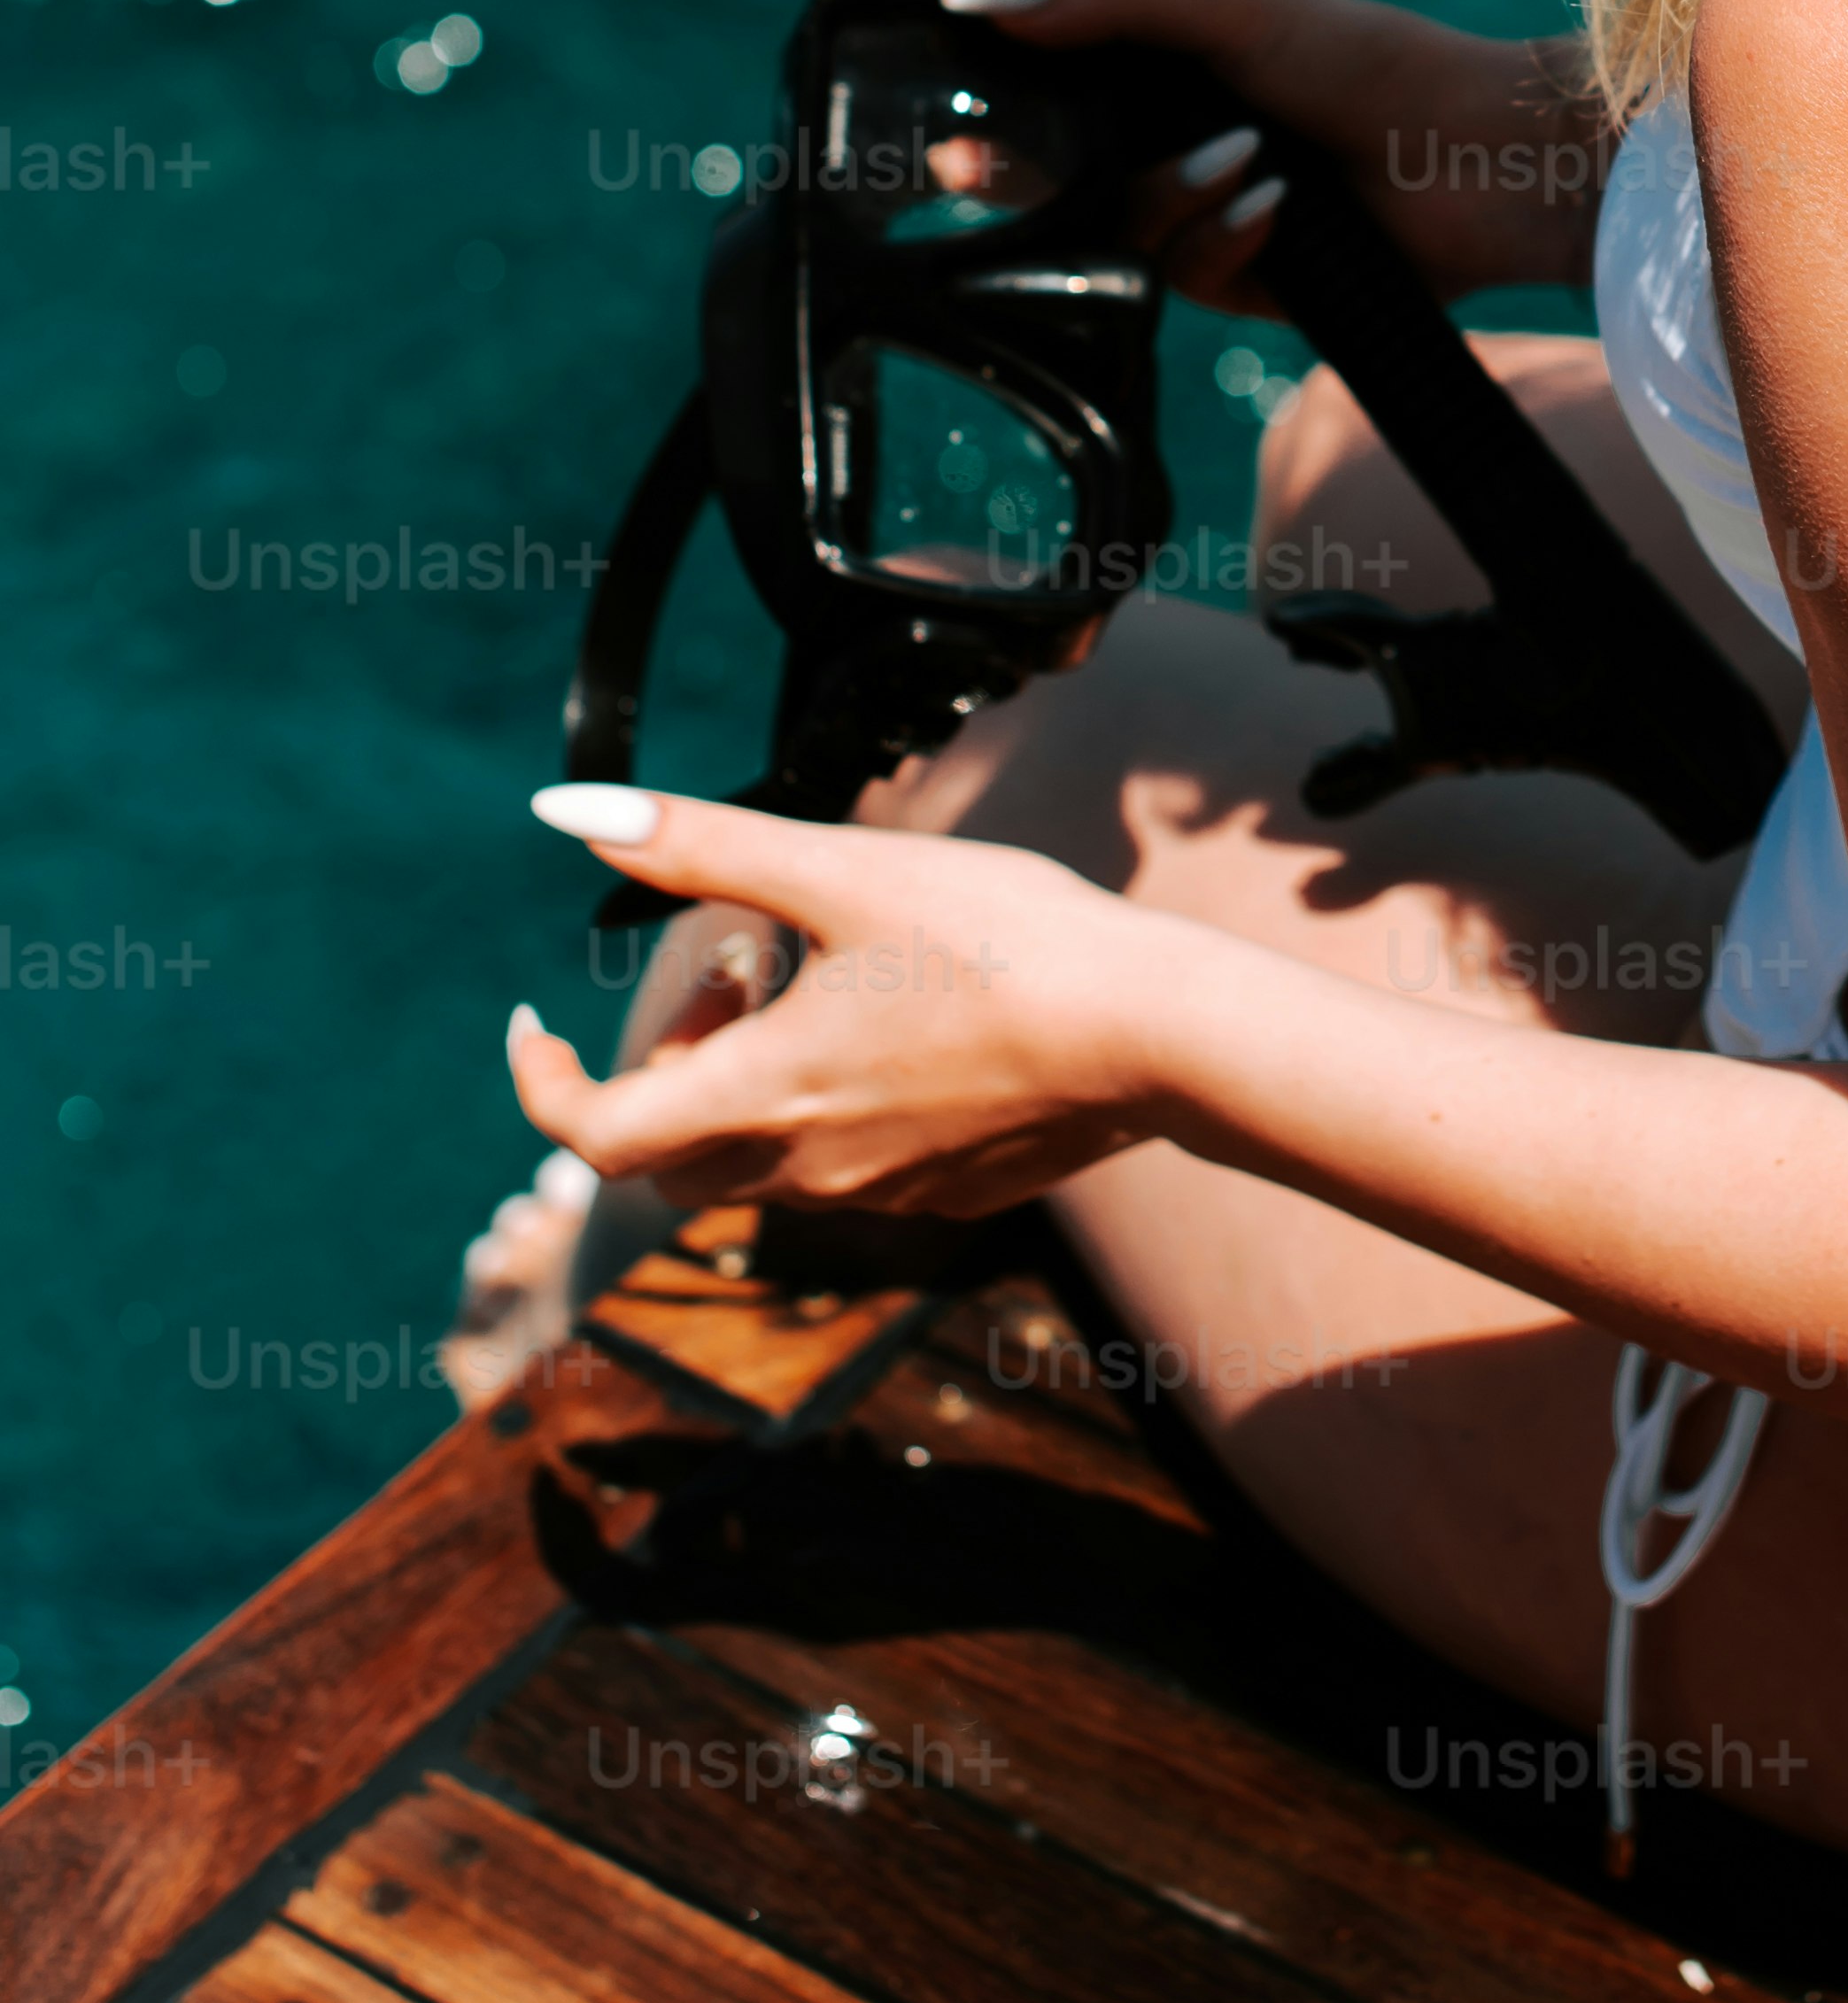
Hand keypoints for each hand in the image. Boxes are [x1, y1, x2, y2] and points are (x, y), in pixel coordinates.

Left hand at [504, 792, 1190, 1217]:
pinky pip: (846, 1171)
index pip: (595, 1135)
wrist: (1157, 1033)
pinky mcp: (948, 1193)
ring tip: (821, 978)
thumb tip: (564, 808)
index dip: (542, 1085)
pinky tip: (902, 1024)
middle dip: (669, 1064)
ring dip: (749, 1079)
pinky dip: (827, 1105)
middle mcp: (805, 1170)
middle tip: (731, 970)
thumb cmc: (998, 940)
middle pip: (669, 1156)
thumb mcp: (839, 870)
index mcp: (761, 1097)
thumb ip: (698, 845)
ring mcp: (880, 1194)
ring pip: (758, 1165)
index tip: (535, 1024)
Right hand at [937, 0, 1614, 305]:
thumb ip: (1103, 3)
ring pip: (1120, 231)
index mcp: (1167, 69)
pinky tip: (1283, 208)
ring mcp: (1210, 214)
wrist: (1481, 154)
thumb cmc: (1369, 58)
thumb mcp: (1231, 10)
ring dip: (1172, 193)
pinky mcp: (1248, 282)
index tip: (936, 113)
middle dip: (1020, 171)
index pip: (1048, 90)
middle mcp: (1178, 141)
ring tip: (1248, 157)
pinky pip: (1186, 276)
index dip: (990, 104)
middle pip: (1059, 174)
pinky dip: (1225, 237)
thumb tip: (974, 2)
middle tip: (967, 161)